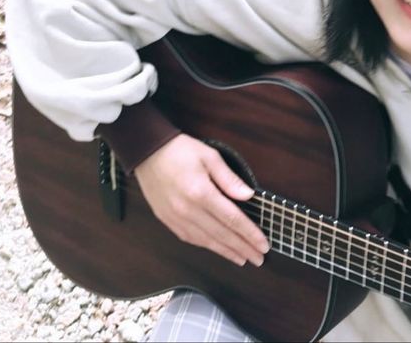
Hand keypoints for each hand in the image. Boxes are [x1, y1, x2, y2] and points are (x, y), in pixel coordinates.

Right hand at [134, 133, 269, 266]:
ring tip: (242, 259)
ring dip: (226, 252)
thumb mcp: (210, 156)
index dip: (250, 234)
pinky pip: (190, 239)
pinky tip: (217, 249)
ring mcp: (176, 218)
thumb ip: (229, 178)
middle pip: (221, 235)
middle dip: (243, 248)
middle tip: (259, 259)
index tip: (263, 245)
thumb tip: (248, 195)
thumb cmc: (180, 150)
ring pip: (206, 241)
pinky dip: (207, 246)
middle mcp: (188, 210)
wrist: (146, 153)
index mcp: (201, 193)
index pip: (232, 219)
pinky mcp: (167, 220)